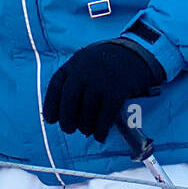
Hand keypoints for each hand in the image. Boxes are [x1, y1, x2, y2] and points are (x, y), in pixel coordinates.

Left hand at [43, 39, 166, 142]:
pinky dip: (101, 130)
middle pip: (69, 102)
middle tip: (69, 129)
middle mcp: (84, 71)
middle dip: (67, 120)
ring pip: (86, 113)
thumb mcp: (85, 61)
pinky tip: (100, 135)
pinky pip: (104, 117)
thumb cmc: (108, 61)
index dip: (51, 105)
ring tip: (86, 130)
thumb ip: (72, 78)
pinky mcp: (116, 92)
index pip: (55, 86)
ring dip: (85, 127)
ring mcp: (100, 82)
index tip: (51, 120)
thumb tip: (59, 109)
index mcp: (74, 63)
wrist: (136, 53)